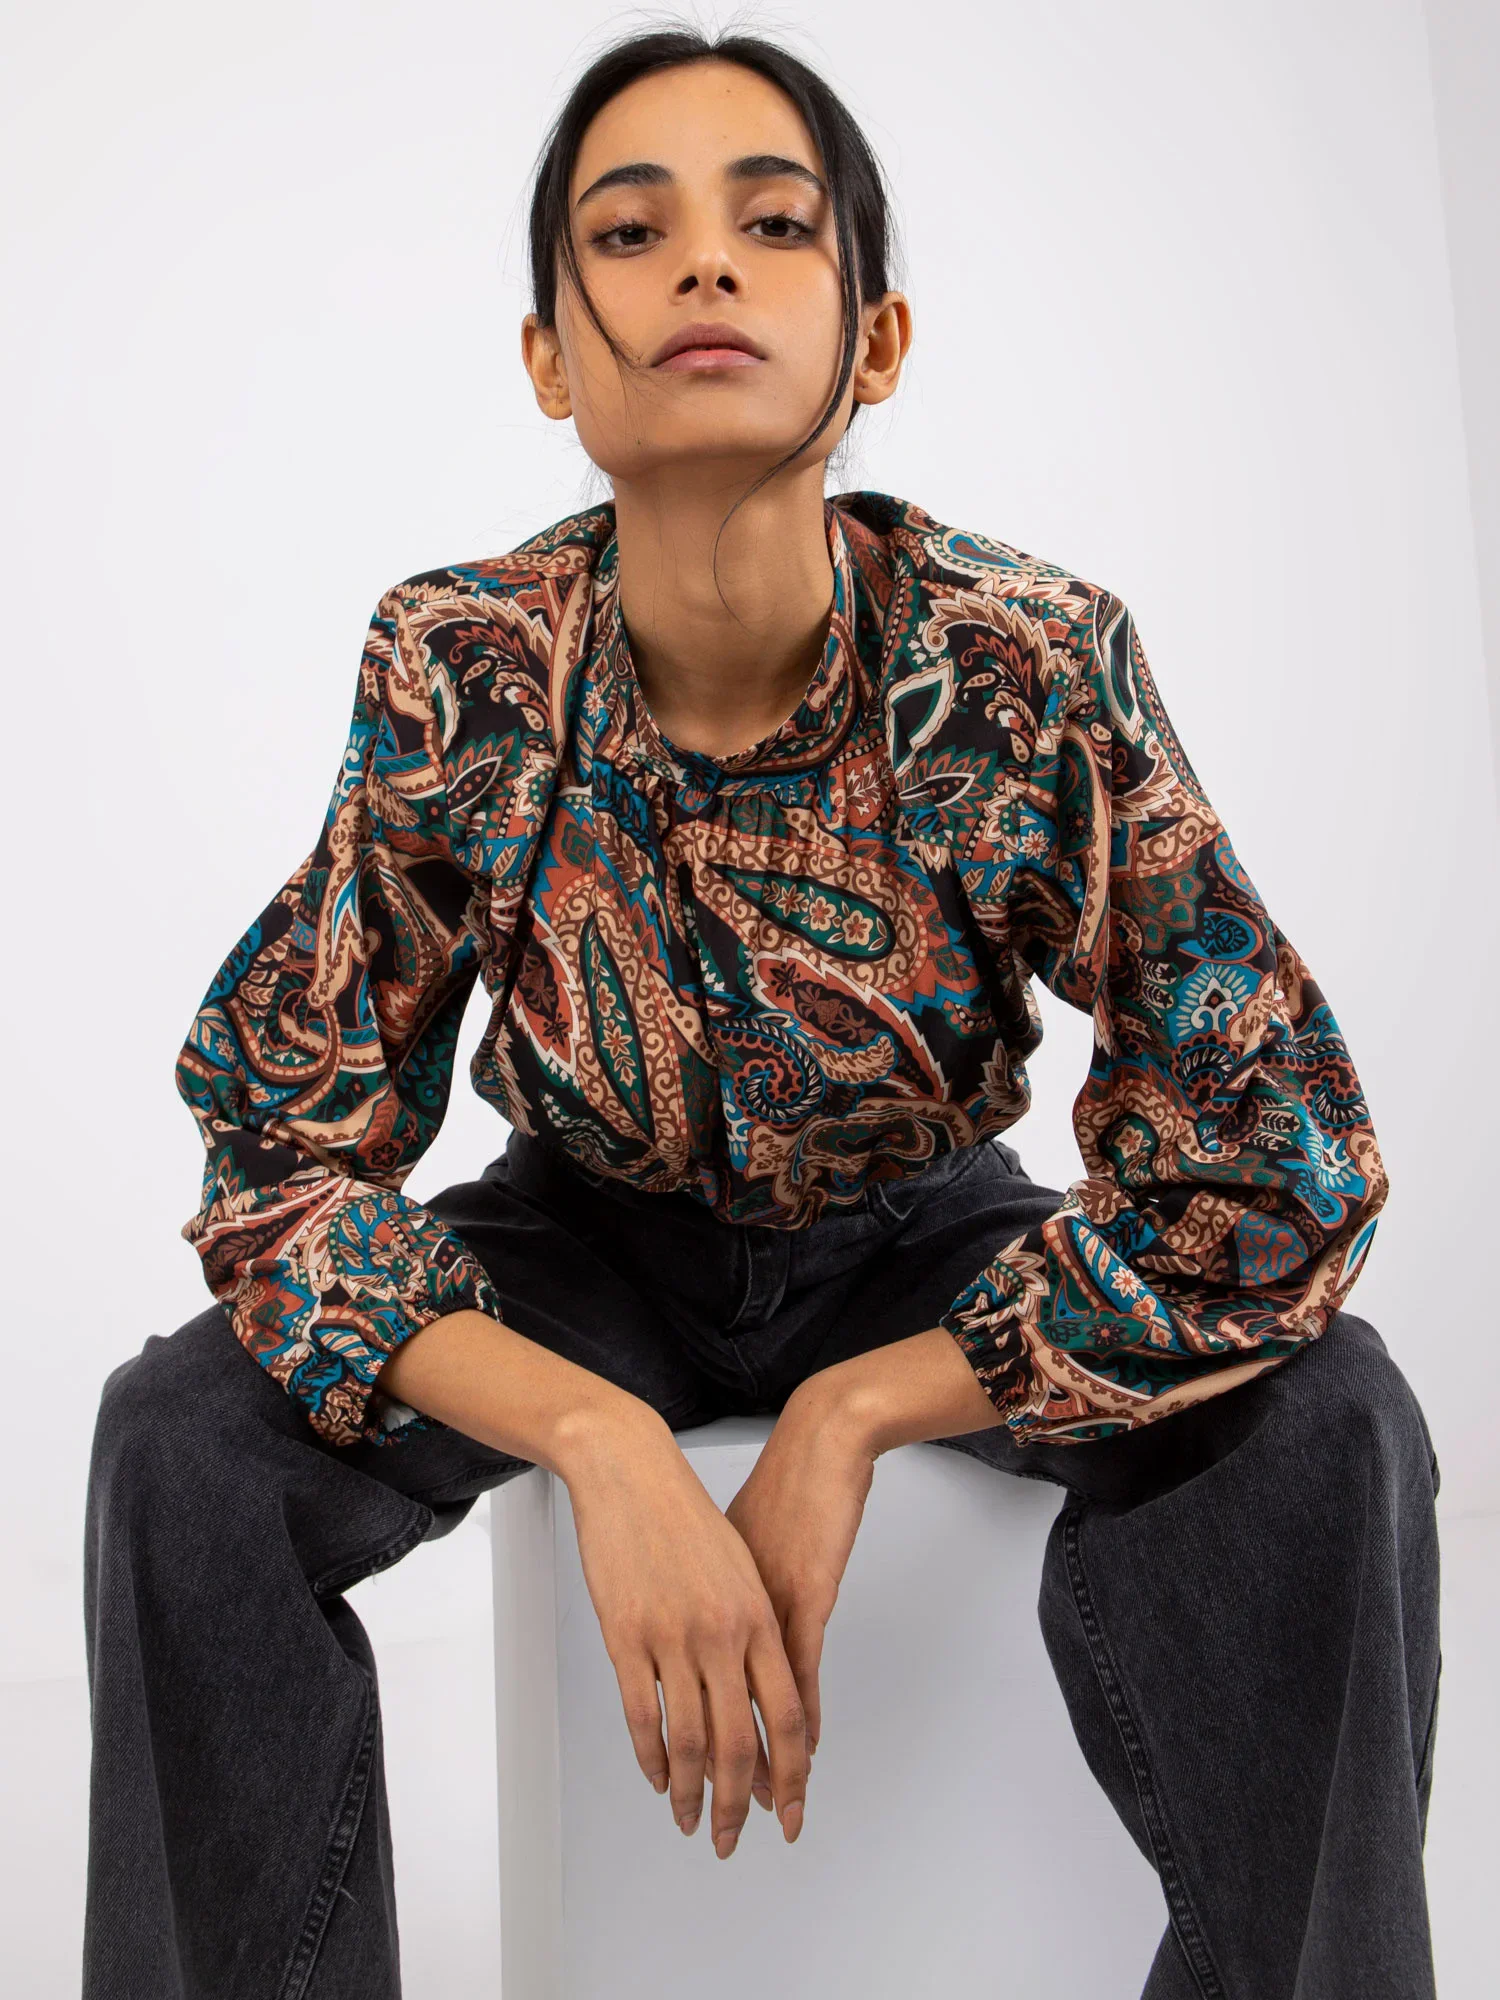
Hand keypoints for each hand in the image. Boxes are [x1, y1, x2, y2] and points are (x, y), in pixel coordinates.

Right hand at [560, 1407, 810, 1858]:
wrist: (632, 1469)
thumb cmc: (686, 1515)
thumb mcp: (739, 1569)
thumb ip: (754, 1629)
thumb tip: (762, 1691)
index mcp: (759, 1614)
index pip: (787, 1713)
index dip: (792, 1771)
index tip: (790, 1809)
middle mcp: (723, 1631)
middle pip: (740, 1741)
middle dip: (739, 1802)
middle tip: (732, 1838)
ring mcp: (673, 1635)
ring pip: (689, 1738)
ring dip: (690, 1791)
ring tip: (689, 1819)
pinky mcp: (626, 1634)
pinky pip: (642, 1714)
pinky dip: (651, 1755)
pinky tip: (657, 1777)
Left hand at [722, 1378, 879, 1777]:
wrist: (816, 1442)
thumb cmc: (777, 1486)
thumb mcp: (733, 1545)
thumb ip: (724, 1593)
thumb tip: (715, 1631)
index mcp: (703, 1602)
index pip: (682, 1695)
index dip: (685, 1754)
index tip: (684, 1796)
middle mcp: (723, 1613)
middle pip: (715, 1716)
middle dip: (721, 1782)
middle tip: (723, 1830)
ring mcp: (761, 1607)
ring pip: (754, 1707)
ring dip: (765, 1767)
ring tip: (770, 1809)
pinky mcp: (803, 1596)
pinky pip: (796, 1674)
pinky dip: (798, 1719)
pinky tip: (804, 1751)